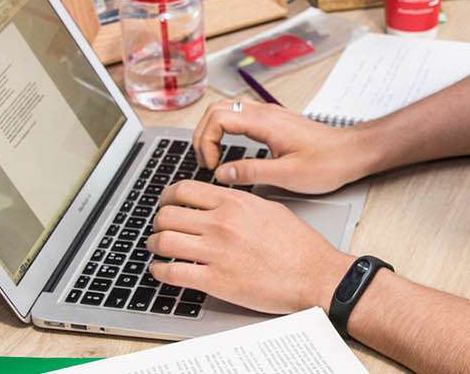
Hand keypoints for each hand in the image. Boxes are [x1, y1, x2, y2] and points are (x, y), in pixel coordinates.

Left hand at [146, 180, 353, 313]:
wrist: (315, 275)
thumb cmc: (300, 246)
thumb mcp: (270, 209)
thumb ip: (241, 203)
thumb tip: (220, 201)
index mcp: (235, 202)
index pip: (183, 190)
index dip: (166, 197)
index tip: (165, 203)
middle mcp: (221, 223)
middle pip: (167, 215)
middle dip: (157, 222)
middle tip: (158, 227)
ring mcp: (216, 252)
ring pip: (164, 241)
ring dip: (153, 245)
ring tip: (155, 248)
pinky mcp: (216, 280)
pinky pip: (173, 273)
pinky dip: (159, 272)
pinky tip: (160, 271)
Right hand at [191, 99, 378, 194]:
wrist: (352, 153)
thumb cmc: (328, 163)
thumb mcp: (287, 175)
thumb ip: (251, 173)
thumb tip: (222, 173)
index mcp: (265, 123)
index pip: (217, 118)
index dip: (206, 141)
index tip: (211, 166)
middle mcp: (265, 113)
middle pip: (216, 109)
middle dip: (202, 134)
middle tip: (204, 161)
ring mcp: (270, 115)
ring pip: (227, 110)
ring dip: (212, 130)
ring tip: (212, 157)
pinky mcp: (274, 122)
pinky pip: (240, 116)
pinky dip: (225, 130)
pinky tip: (229, 150)